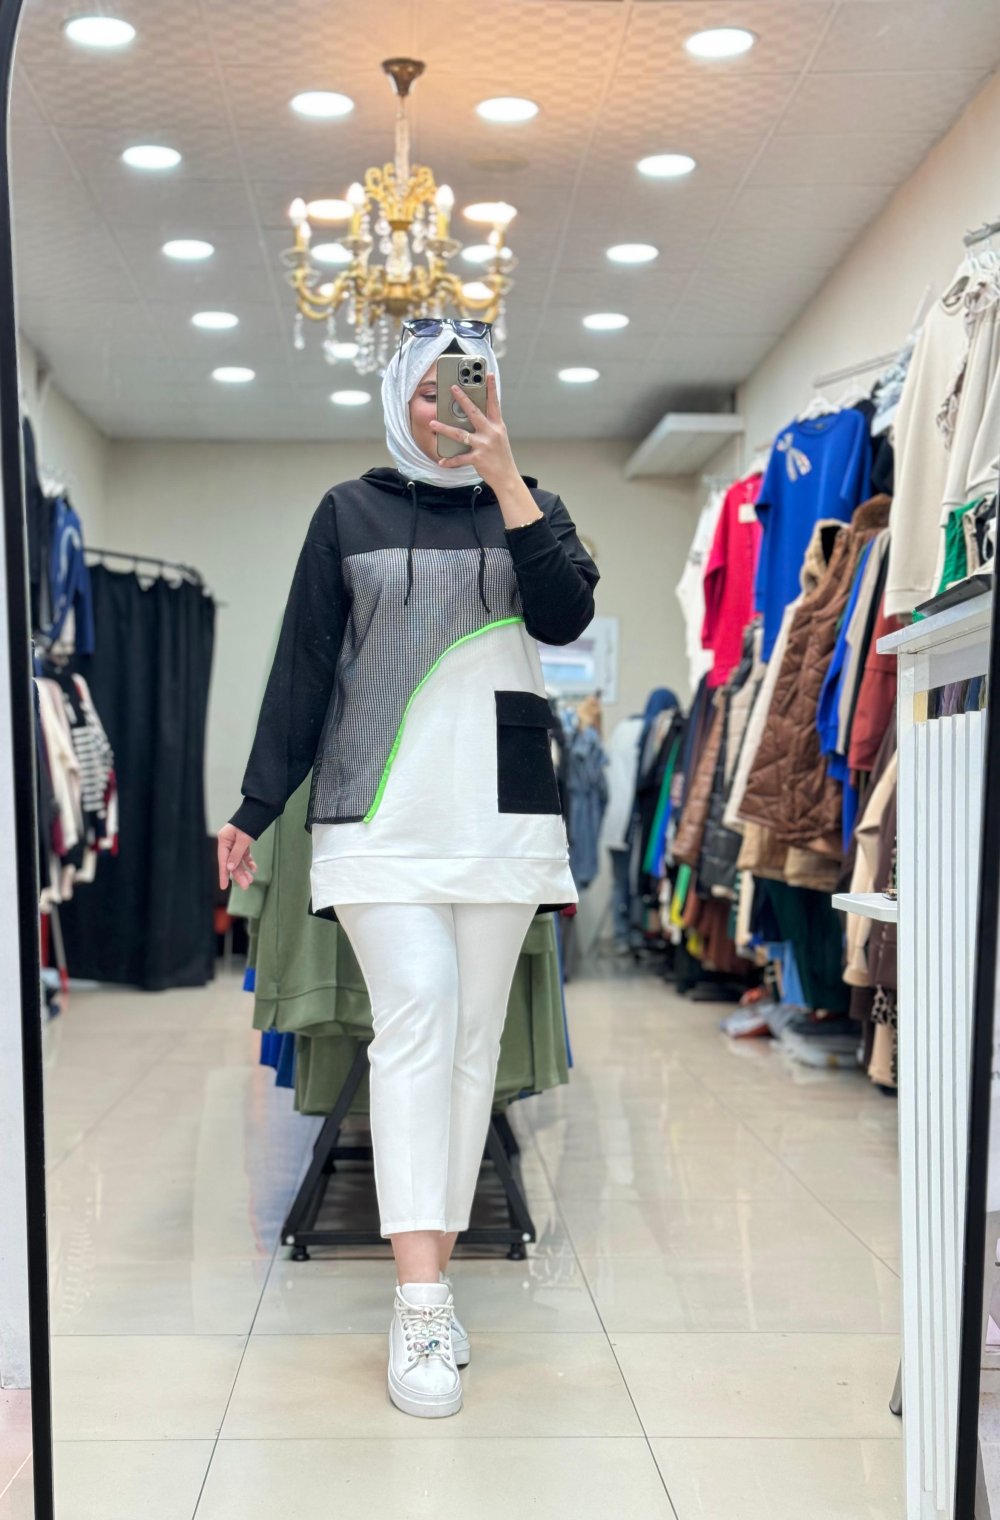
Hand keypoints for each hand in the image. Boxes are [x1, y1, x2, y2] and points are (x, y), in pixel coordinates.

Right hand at [217, 823, 257, 891]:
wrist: (259, 810)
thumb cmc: (249, 822)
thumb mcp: (243, 839)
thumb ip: (236, 854)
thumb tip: (229, 868)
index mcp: (223, 839)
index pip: (223, 860)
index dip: (224, 874)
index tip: (224, 886)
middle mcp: (227, 842)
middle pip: (231, 862)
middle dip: (238, 874)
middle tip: (246, 886)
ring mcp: (234, 842)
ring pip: (238, 860)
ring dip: (244, 870)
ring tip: (250, 880)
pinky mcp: (242, 842)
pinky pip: (244, 855)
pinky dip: (248, 862)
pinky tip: (253, 868)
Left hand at [429, 374, 518, 488]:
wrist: (507, 477)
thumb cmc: (501, 457)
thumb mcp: (499, 437)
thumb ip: (489, 425)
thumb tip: (475, 415)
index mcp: (497, 426)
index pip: (494, 404)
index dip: (492, 388)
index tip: (489, 375)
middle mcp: (491, 433)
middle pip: (474, 413)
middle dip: (462, 399)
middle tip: (452, 388)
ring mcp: (484, 445)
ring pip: (460, 434)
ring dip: (444, 428)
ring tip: (432, 424)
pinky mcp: (478, 458)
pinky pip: (460, 458)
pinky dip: (450, 461)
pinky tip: (441, 461)